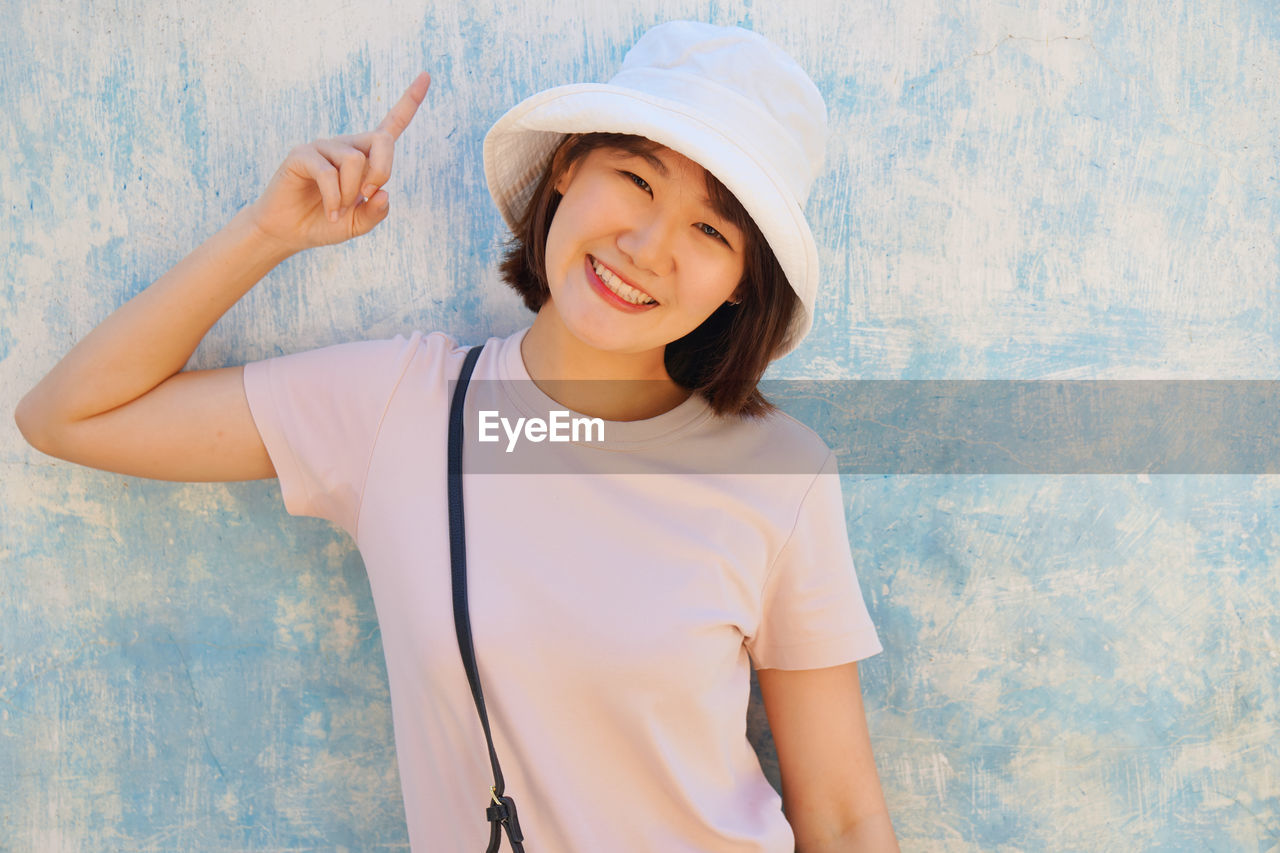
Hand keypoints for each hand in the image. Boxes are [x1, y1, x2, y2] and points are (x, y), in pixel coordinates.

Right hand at [248, 72, 430, 252]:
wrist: (290, 231)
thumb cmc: (326, 222)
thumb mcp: (360, 223)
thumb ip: (377, 211)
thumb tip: (384, 193)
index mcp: (366, 156)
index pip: (392, 123)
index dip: (410, 100)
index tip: (426, 75)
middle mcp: (347, 145)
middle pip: (382, 140)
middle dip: (382, 170)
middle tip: (367, 194)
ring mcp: (324, 147)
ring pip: (355, 161)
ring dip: (351, 194)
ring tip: (338, 210)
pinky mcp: (302, 154)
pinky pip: (328, 173)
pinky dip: (335, 199)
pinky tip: (331, 212)